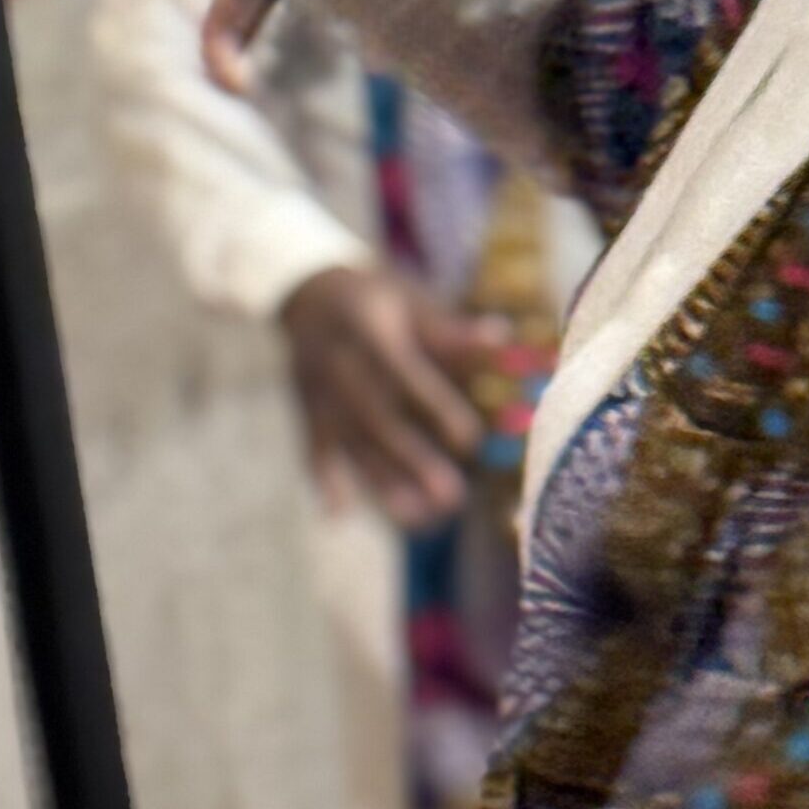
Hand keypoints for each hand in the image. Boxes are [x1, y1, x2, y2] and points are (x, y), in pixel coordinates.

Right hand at [282, 265, 507, 529]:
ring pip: (349, 441)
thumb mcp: (411, 300)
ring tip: (419, 518)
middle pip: (376, 416)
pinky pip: (313, 445)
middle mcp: (335, 359)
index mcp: (367, 325)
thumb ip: (450, 330)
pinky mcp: (304, 407)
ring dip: (380, 481)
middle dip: (413, 459)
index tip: (470, 441)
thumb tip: (504, 337)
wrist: (306, 289)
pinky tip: (339, 517)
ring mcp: (315, 387)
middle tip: (452, 497)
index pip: (403, 371)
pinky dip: (323, 479)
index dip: (434, 405)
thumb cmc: (378, 296)